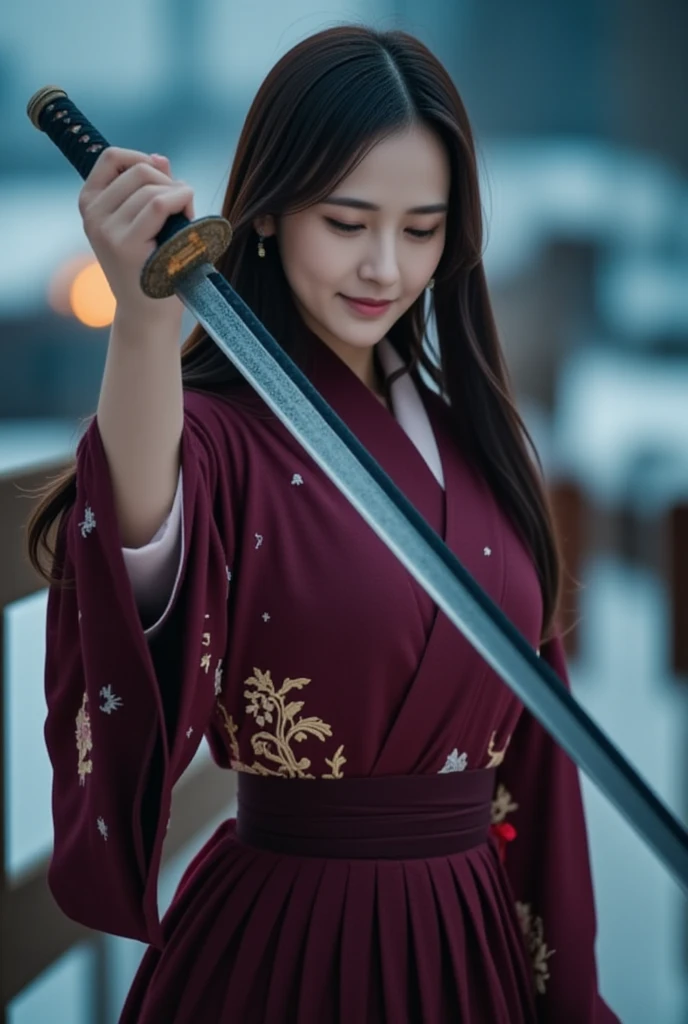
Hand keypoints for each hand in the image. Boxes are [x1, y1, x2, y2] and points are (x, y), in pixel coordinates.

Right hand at [78, 147, 194, 327]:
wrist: (148, 315)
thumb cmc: (151, 267)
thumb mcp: (144, 223)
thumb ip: (149, 188)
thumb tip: (160, 158)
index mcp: (90, 203)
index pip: (111, 158)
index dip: (142, 159)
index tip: (164, 178)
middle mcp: (92, 215)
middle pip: (138, 170)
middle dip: (169, 182)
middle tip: (182, 208)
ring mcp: (106, 230)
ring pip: (150, 187)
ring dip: (179, 195)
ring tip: (185, 221)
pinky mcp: (125, 245)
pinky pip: (157, 205)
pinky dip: (180, 201)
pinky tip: (189, 217)